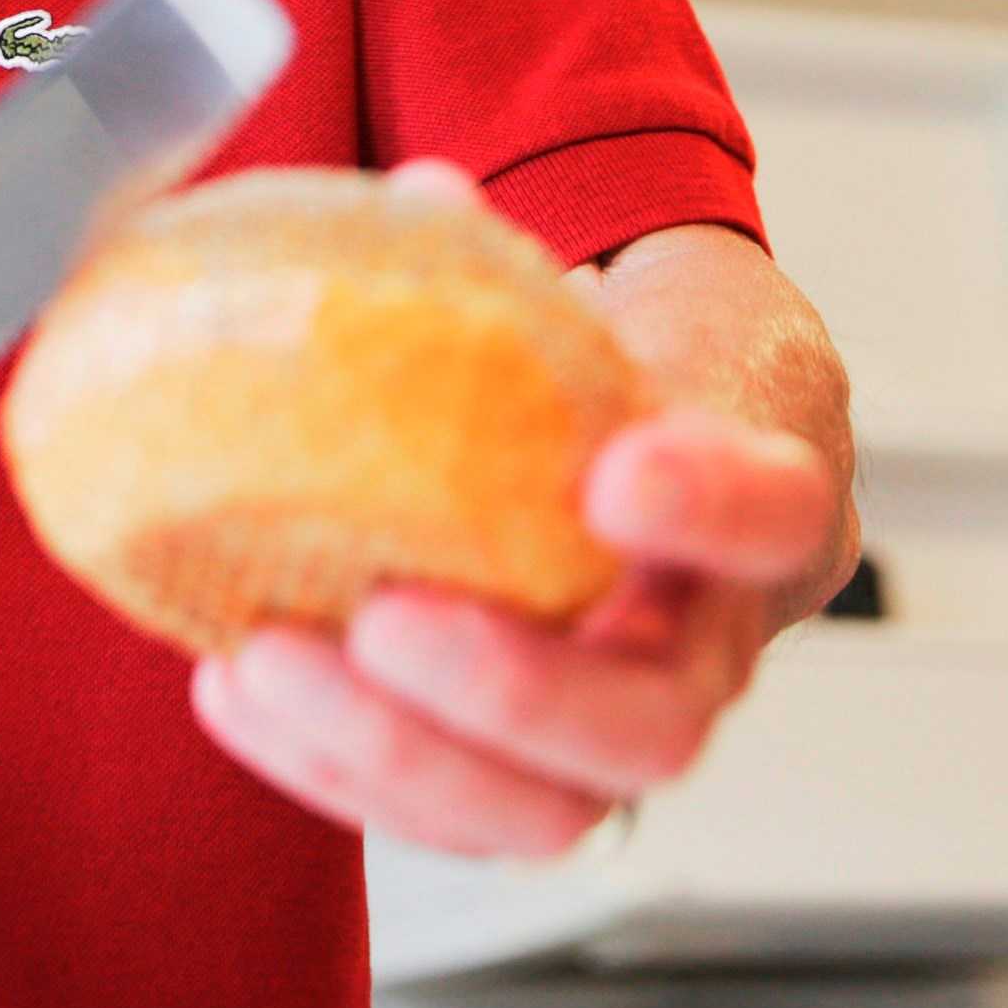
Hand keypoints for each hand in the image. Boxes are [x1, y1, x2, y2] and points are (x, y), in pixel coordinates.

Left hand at [188, 160, 841, 856]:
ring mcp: (615, 725)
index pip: (772, 512)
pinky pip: (447, 812)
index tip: (613, 475)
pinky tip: (234, 685)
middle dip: (516, 691)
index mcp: (748, 507)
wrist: (664, 475)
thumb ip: (507, 256)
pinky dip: (332, 765)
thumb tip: (417, 195)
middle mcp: (701, 645)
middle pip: (654, 724)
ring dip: (397, 754)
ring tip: (272, 663)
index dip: (708, 506)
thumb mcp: (606, 299)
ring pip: (548, 810)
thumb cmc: (626, 382)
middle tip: (388, 619)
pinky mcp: (525, 771)